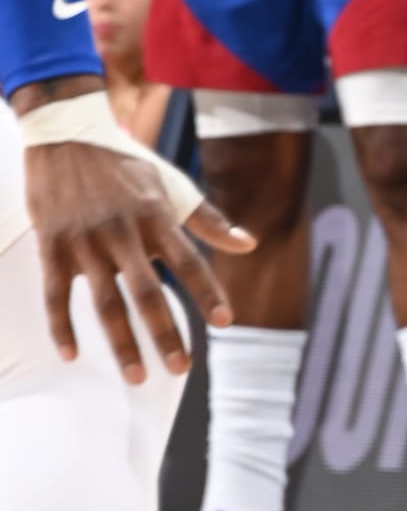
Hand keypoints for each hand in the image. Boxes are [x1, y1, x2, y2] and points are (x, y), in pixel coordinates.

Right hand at [22, 121, 251, 383]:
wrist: (66, 134)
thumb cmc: (125, 163)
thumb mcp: (171, 184)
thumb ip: (209, 220)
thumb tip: (249, 244)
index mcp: (156, 215)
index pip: (188, 260)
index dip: (207, 291)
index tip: (224, 322)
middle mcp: (122, 231)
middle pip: (147, 291)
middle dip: (165, 332)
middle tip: (181, 367)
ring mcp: (84, 242)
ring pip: (104, 302)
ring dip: (121, 342)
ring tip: (138, 376)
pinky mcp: (53, 246)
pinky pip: (56, 294)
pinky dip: (61, 326)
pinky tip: (72, 355)